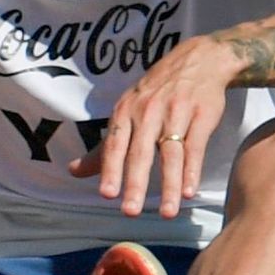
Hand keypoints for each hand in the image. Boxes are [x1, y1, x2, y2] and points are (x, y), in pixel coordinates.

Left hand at [94, 35, 248, 221]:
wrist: (199, 60)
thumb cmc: (156, 92)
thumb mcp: (126, 111)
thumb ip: (104, 147)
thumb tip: (73, 171)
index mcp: (125, 111)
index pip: (115, 145)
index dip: (110, 169)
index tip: (106, 195)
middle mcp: (148, 112)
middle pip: (140, 153)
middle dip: (135, 183)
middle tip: (130, 211)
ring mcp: (176, 113)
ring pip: (171, 154)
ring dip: (170, 185)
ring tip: (168, 213)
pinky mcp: (201, 116)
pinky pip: (195, 147)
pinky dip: (192, 170)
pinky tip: (189, 192)